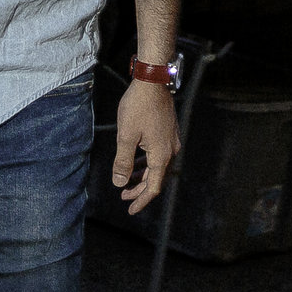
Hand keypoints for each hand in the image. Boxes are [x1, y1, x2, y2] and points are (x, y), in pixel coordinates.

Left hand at [112, 79, 179, 213]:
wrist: (153, 82)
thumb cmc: (138, 107)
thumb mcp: (125, 136)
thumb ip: (123, 162)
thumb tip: (120, 183)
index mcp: (161, 155)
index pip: (153, 187)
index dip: (141, 200)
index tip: (130, 210)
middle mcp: (170, 150)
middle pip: (156, 178)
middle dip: (139, 189)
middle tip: (123, 196)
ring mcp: (171, 140)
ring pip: (157, 166)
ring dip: (142, 175)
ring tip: (127, 180)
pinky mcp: (168, 132)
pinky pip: (158, 154)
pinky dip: (146, 162)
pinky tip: (135, 160)